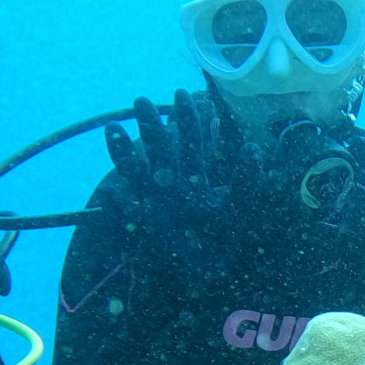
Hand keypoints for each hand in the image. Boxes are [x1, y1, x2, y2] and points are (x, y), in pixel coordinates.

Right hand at [101, 93, 256, 225]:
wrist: (212, 270)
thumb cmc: (227, 236)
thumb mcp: (241, 206)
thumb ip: (246, 180)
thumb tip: (251, 148)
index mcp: (194, 175)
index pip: (190, 141)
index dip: (187, 119)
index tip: (182, 94)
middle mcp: (170, 183)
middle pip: (158, 148)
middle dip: (150, 125)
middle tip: (141, 100)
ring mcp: (153, 201)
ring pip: (135, 171)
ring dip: (123, 151)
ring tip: (113, 128)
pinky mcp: (143, 225)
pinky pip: (126, 211)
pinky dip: (119, 203)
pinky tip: (114, 193)